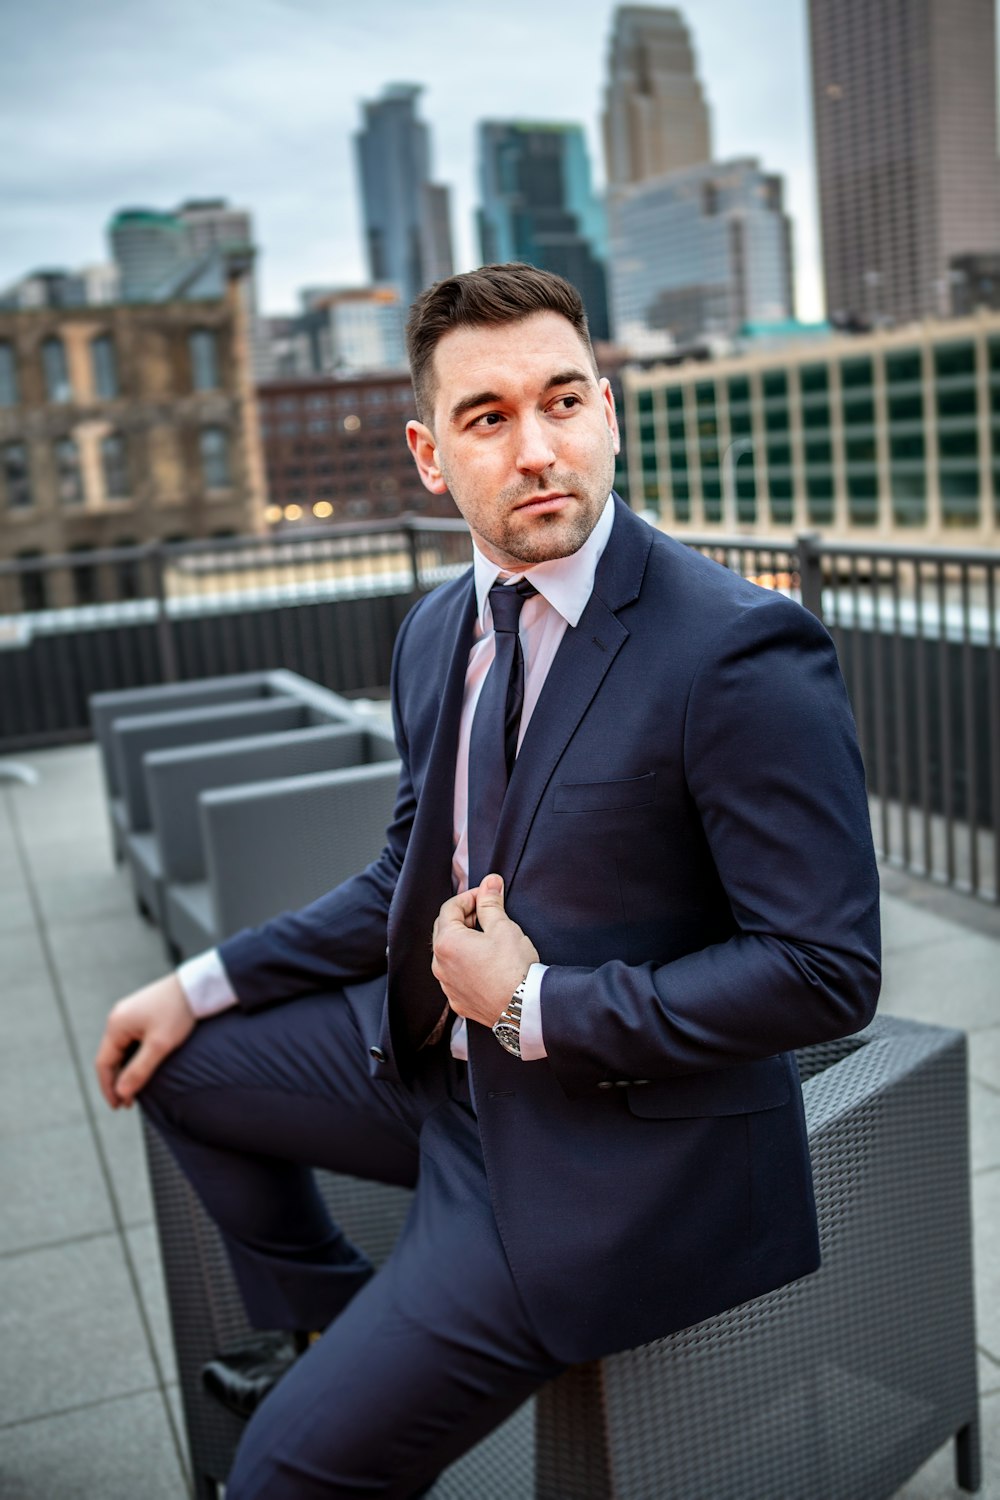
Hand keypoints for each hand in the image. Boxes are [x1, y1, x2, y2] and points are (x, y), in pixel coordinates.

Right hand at [94, 973, 194, 1109]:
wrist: (197, 986)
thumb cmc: (178, 1012)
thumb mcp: (160, 1045)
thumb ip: (139, 1070)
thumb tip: (121, 1093)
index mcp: (116, 1025)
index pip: (103, 1063)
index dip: (109, 1088)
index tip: (119, 1107)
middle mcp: (117, 1018)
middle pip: (110, 1057)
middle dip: (117, 1081)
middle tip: (128, 1103)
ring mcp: (128, 1014)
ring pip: (121, 1050)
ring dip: (126, 1070)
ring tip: (136, 1089)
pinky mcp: (141, 1013)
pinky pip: (131, 1041)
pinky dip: (134, 1057)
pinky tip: (143, 1068)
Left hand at [431, 874, 538, 1027]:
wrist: (523, 1009)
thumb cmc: (513, 968)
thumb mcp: (503, 927)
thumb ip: (490, 903)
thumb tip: (490, 883)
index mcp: (447, 942)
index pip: (449, 908)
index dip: (469, 897)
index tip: (486, 895)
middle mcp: (440, 965)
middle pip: (445, 930)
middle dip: (464, 917)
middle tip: (486, 913)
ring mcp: (447, 986)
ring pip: (449, 954)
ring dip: (463, 941)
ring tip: (487, 938)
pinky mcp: (458, 1001)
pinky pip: (455, 975)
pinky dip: (466, 964)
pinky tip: (485, 963)